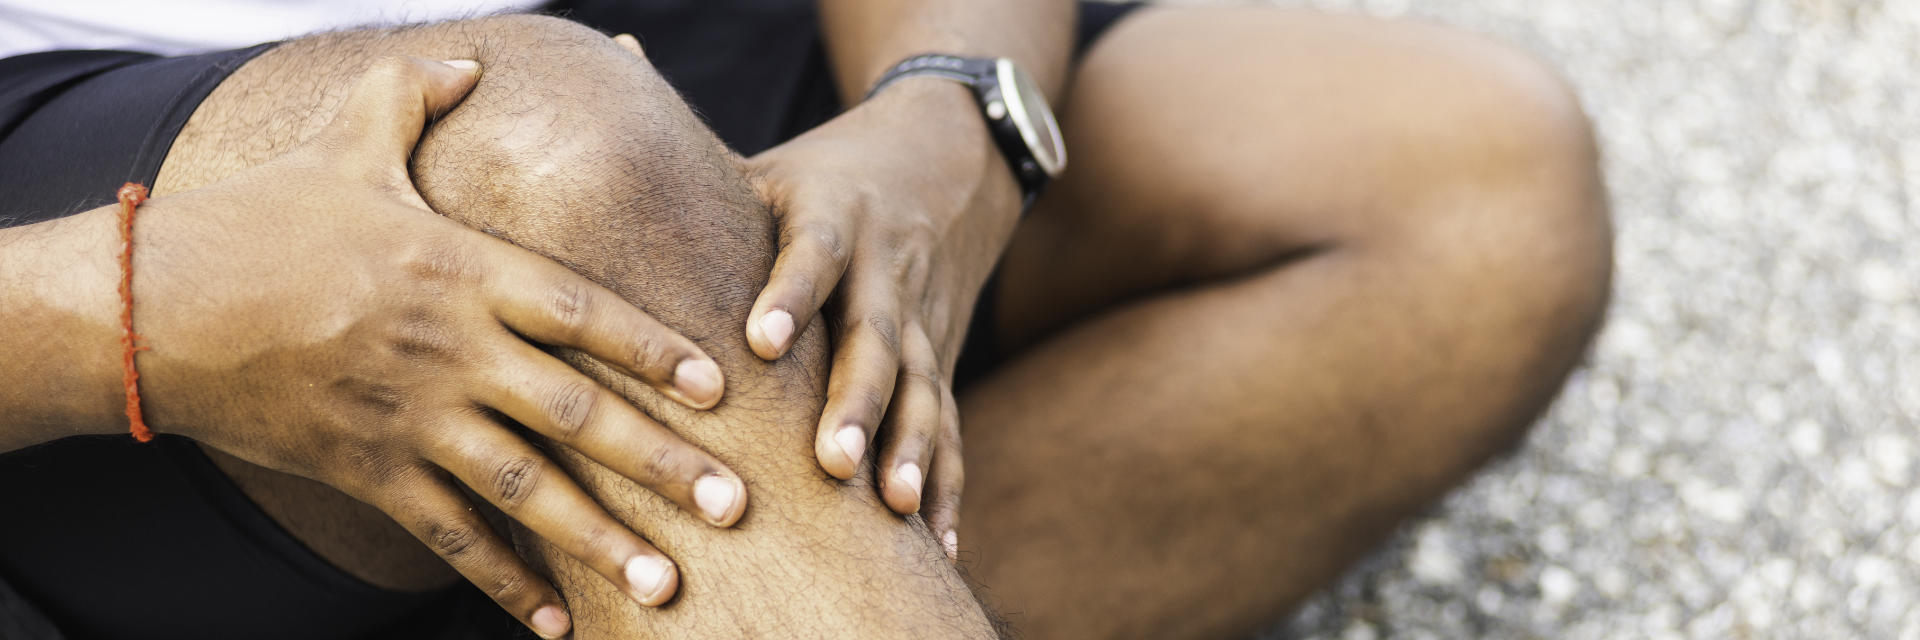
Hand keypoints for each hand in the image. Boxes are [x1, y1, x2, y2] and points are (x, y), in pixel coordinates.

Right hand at [133, 57, 739, 635]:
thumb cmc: (260, 217)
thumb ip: (414, 95)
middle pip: (577, 414)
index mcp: (462, 270)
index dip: (655, 351)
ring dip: (602, 541)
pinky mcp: (368, 469)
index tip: (719, 388)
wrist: (155, 305)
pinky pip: (448, 536)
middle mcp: (451, 350)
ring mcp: (411, 418)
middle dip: (662, 463)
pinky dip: (503, 582)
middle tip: (733, 505)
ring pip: (525, 491)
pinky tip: (555, 622)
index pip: (584, 313)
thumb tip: (469, 58)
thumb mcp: (345, 141)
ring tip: (669, 583)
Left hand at [740, 78, 1022, 555]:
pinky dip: (946, 482)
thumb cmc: (812, 183)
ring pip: (923, 384)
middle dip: (858, 401)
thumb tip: (591, 167)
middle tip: (833, 462)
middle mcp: (884, 268)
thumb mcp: (763, 173)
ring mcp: (921, 317)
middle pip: (877, 336)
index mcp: (833, 215)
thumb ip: (696, 191)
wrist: (937, 165)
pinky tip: (939, 542)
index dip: (790, 295)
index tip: (761, 342)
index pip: (814, 253)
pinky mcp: (943, 355)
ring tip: (894, 506)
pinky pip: (949, 422)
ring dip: (911, 448)